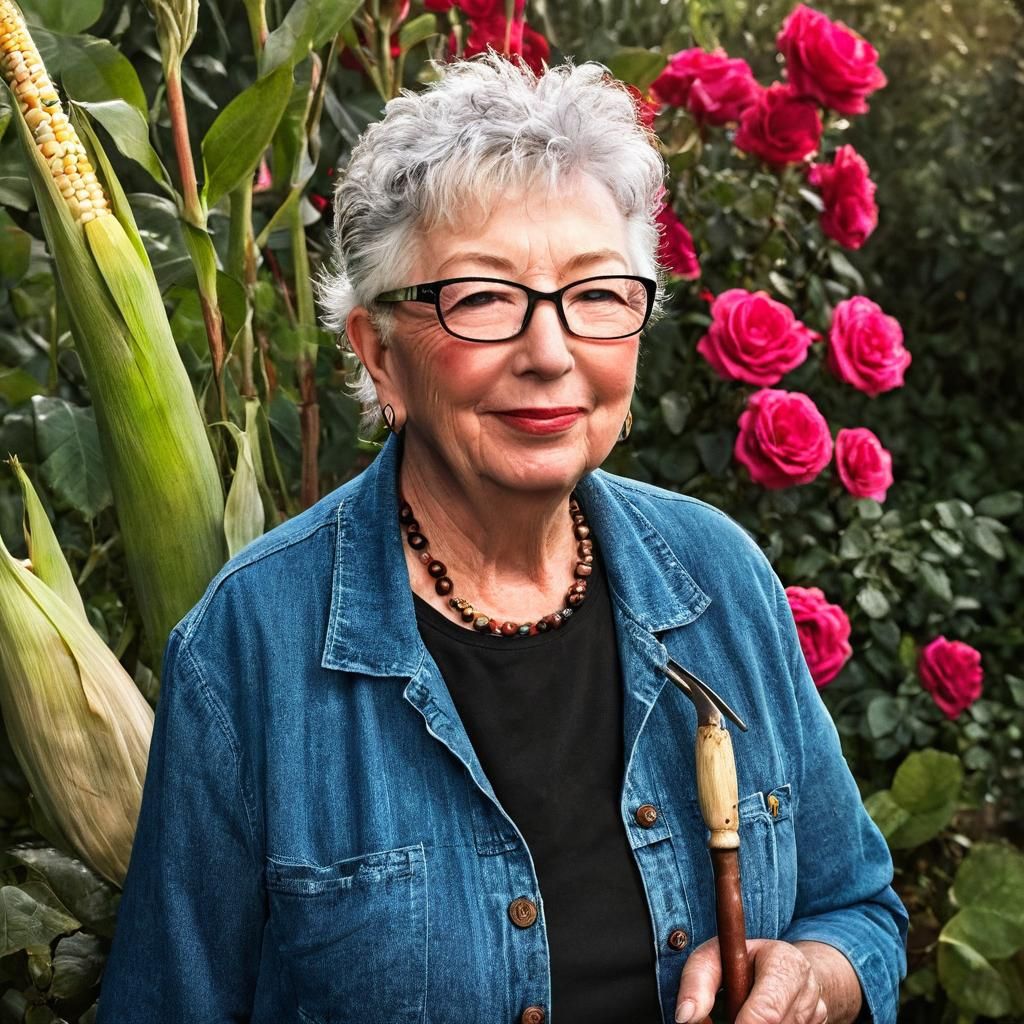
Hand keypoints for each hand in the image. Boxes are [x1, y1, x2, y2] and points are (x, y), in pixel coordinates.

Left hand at [674, 937, 827, 1023]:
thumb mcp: (715, 956)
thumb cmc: (743, 960)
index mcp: (785, 962)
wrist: (784, 966)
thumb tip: (686, 1017)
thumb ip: (698, 980)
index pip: (768, 1010)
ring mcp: (817, 1011)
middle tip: (730, 1014)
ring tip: (745, 1012)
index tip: (730, 1023)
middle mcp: (807, 987)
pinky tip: (759, 1018)